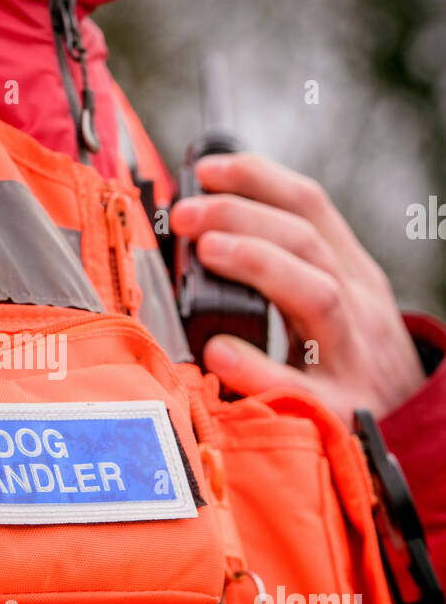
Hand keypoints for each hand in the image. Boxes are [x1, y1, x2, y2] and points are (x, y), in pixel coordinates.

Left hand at [168, 152, 424, 426]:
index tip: (205, 170)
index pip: (309, 207)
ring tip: (207, 252)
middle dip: (242, 216)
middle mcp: (358, 307)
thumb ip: (291, 271)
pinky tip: (220, 352)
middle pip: (306, 242)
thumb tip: (213, 232)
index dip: (257, 178)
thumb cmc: (357, 367)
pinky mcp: (340, 410)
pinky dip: (258, 367)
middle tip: (187, 214)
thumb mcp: (341, 306)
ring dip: (258, 264)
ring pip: (317, 294)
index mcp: (352, 275)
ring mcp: (352, 357)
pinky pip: (299, 387)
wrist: (415, 434)